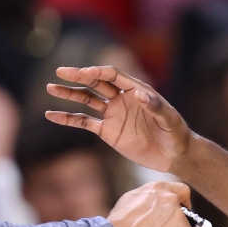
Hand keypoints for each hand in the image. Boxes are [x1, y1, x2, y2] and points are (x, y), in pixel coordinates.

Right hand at [46, 66, 191, 174]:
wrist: (173, 155)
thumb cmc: (176, 133)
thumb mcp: (170, 119)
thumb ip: (156, 107)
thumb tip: (141, 95)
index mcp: (136, 89)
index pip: (113, 76)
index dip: (98, 72)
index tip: (83, 72)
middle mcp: (121, 98)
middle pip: (96, 83)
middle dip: (78, 77)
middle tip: (60, 72)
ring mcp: (113, 114)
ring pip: (87, 100)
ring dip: (69, 94)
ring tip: (51, 88)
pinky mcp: (107, 131)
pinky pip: (84, 122)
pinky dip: (68, 119)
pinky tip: (52, 115)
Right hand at [106, 181, 198, 226]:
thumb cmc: (118, 226)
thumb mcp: (130, 202)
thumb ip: (148, 202)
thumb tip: (156, 211)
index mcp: (158, 189)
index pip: (181, 191)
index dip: (184, 204)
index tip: (182, 215)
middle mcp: (171, 200)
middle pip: (184, 218)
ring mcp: (179, 218)